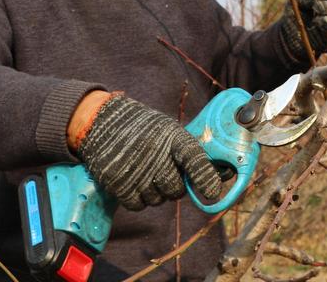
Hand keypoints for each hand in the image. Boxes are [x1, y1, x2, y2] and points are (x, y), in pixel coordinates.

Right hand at [68, 92, 221, 210]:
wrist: (102, 122)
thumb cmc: (145, 130)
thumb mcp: (170, 131)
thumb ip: (193, 154)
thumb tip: (224, 175)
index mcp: (173, 137)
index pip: (195, 159)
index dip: (205, 177)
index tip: (213, 193)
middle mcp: (155, 153)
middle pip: (175, 189)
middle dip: (173, 187)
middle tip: (164, 173)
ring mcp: (135, 170)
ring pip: (157, 200)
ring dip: (155, 192)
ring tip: (145, 172)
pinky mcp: (117, 183)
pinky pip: (138, 205)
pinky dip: (138, 199)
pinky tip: (134, 181)